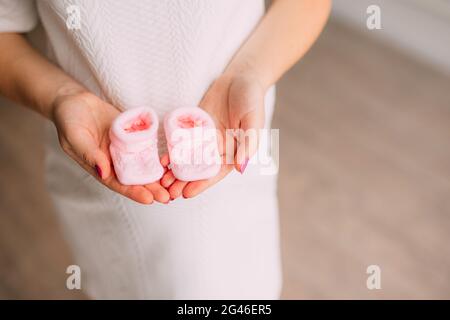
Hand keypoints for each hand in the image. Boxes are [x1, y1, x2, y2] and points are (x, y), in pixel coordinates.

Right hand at [52, 89, 169, 203]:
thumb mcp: (75, 136)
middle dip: (152, 188)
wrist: (75, 101)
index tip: (149, 199)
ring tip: (174, 183)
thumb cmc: (69, 120)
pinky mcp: (133, 136)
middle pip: (135, 179)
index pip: (118, 184)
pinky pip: (146, 147)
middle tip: (168, 197)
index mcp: (99, 167)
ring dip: (158, 175)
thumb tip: (103, 172)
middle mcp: (114, 161)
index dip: (134, 192)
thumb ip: (89, 154)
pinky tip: (172, 161)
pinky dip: (157, 155)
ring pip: (144, 165)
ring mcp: (125, 149)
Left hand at [161, 73, 265, 198]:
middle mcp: (218, 148)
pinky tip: (162, 160)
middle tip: (168, 193)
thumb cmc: (252, 99)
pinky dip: (173, 151)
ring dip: (176, 170)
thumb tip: (240, 168)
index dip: (202, 184)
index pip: (216, 173)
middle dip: (185, 181)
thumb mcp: (253, 121)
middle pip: (199, 169)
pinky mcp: (194, 125)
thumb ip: (248, 144)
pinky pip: (183, 140)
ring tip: (162, 181)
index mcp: (233, 151)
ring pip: (189, 158)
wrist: (241, 77)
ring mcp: (205, 137)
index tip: (187, 194)